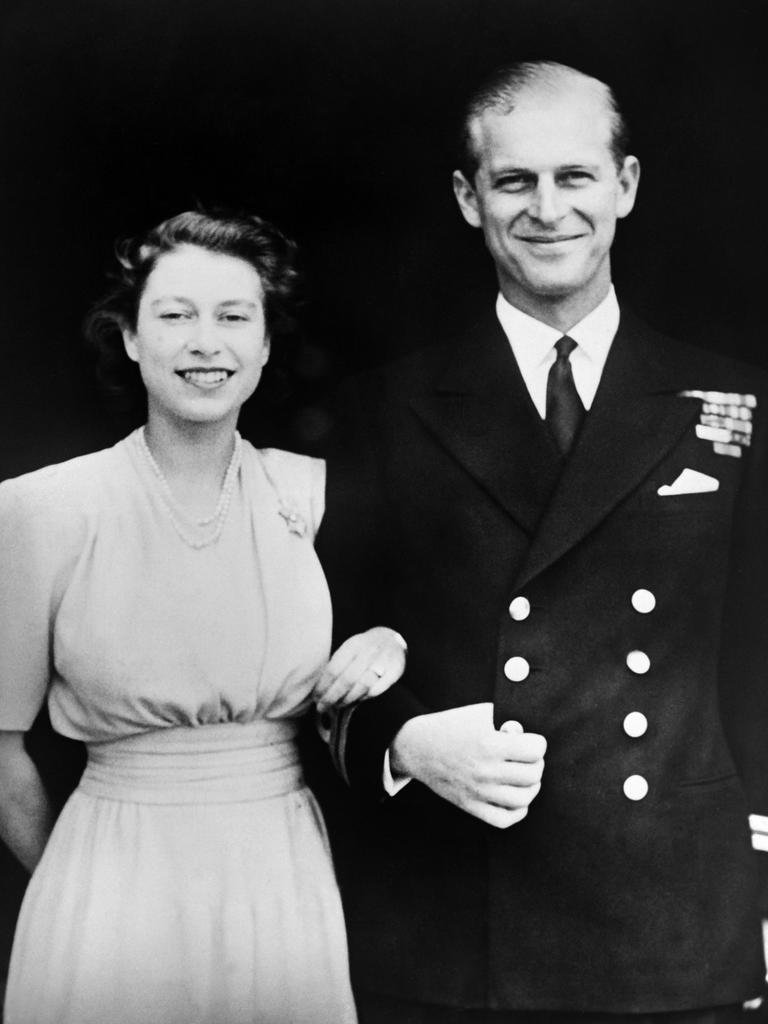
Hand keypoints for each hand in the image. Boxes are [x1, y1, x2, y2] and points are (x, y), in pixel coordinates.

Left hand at [313, 626, 406, 712]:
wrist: (392, 640)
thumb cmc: (363, 649)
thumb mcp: (349, 649)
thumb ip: (337, 665)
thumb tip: (319, 688)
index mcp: (353, 645)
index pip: (334, 668)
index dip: (323, 686)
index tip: (316, 697)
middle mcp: (368, 651)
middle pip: (347, 679)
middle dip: (332, 696)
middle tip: (322, 707)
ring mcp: (383, 661)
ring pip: (362, 685)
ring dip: (347, 699)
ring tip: (337, 705)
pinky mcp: (395, 671)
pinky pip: (377, 689)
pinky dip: (365, 697)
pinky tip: (356, 700)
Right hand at [389, 702, 545, 828]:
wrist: (417, 747)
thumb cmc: (451, 726)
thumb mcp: (479, 715)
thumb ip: (507, 724)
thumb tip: (526, 737)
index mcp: (488, 744)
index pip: (535, 751)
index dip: (537, 743)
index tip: (530, 741)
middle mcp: (485, 771)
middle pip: (533, 774)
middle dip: (536, 763)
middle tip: (528, 757)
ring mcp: (478, 791)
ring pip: (523, 799)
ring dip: (531, 786)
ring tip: (524, 777)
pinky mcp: (470, 806)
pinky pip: (504, 819)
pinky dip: (518, 811)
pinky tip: (516, 798)